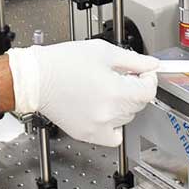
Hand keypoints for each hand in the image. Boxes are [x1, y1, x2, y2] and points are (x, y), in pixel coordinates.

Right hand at [7, 40, 158, 146]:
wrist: (36, 79)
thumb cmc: (62, 63)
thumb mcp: (103, 52)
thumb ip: (134, 60)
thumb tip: (152, 65)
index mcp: (115, 91)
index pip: (148, 92)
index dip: (149, 80)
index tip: (143, 74)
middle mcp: (109, 113)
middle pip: (138, 105)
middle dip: (134, 90)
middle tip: (120, 78)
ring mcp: (98, 127)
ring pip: (126, 118)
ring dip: (123, 105)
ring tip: (105, 91)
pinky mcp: (88, 135)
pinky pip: (114, 136)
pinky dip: (114, 125)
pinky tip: (104, 111)